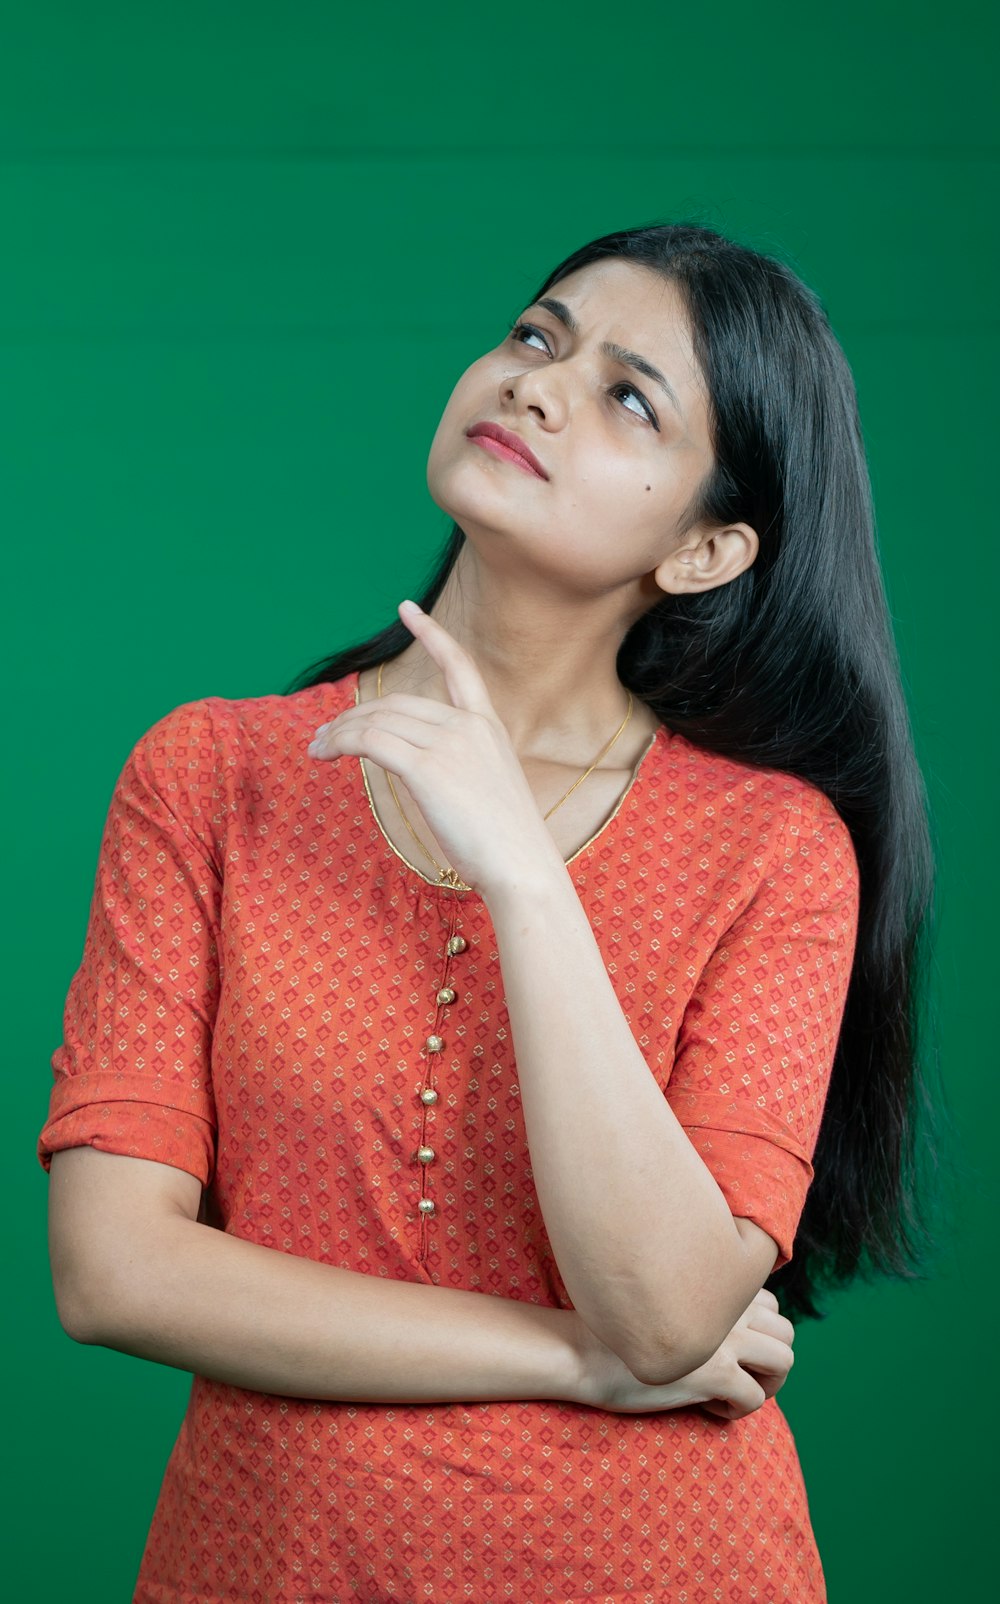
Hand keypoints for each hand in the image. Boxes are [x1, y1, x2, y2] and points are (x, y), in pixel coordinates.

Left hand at [307, 601, 563, 895]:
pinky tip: (327, 753)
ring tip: (316, 748)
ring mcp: (450, 745)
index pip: (459, 666)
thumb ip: (459, 767)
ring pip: (377, 721)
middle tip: (323, 733)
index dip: (431, 633)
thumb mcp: (488, 789)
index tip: (406, 608)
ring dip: (339, 732)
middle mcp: (468, 726)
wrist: (523, 868)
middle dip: (354, 715)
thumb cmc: (506, 844)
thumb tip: (419, 769)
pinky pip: (372, 742)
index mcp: (488, 726)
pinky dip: (342, 743)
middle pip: (396, 703)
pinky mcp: (428, 769)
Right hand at [570, 1289, 794, 1419]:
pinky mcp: (714, 1372)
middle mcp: (727, 1304)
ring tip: (734, 1393)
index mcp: (716, 1282)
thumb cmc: (614, 1328)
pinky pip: (755, 1398)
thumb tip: (731, 1329)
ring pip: (784, 1361)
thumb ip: (700, 1302)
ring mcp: (724, 1337)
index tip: (729, 1348)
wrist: (582, 1349)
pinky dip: (739, 1410)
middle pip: (786, 1331)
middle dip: (771, 1359)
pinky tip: (709, 1408)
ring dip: (767, 1384)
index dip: (756, 1330)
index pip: (770, 1301)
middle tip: (740, 1376)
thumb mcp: (666, 1301)